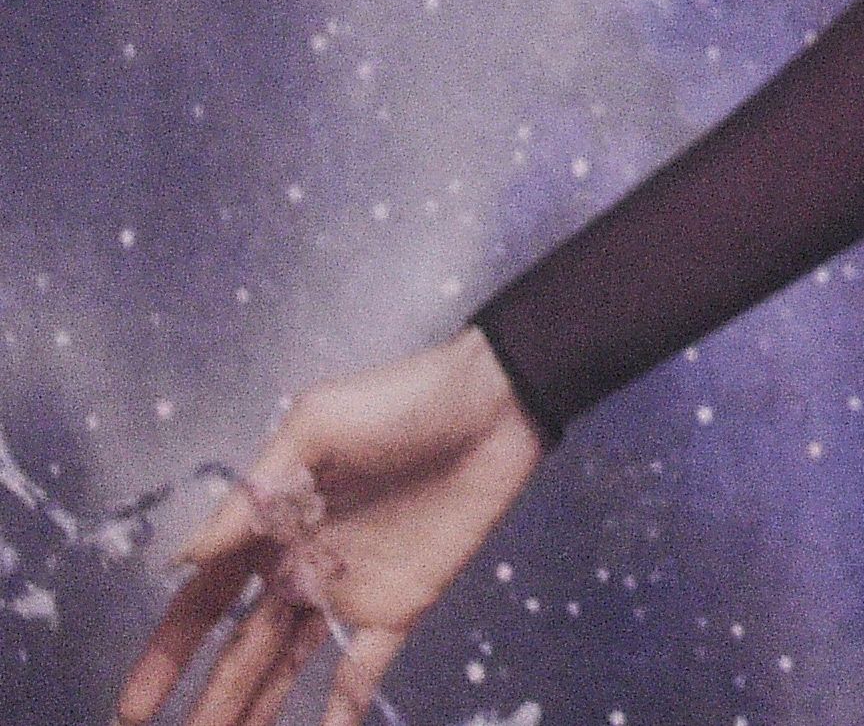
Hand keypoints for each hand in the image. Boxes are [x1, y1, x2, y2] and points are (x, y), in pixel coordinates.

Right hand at [113, 328, 547, 725]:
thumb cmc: (401, 401)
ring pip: (287, 666)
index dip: (167, 654)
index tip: (134, 707)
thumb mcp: (315, 428)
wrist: (498, 401)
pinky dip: (341, 706)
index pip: (203, 602)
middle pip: (241, 647)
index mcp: (269, 526)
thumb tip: (184, 559)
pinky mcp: (403, 602)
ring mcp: (349, 589)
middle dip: (207, 700)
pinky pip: (364, 665)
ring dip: (254, 709)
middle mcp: (299, 566)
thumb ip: (252, 495)